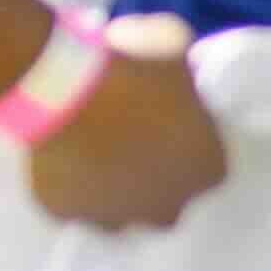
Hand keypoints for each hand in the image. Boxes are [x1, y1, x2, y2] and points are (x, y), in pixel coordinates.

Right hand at [23, 16, 225, 231]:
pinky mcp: (65, 214)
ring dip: (112, 193)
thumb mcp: (178, 53)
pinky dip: (67, 187)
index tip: (170, 128)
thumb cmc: (134, 69)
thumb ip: (188, 74)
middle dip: (154, 180)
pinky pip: (70, 206)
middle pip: (167, 202)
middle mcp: (167, 207)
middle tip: (132, 144)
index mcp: (208, 171)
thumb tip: (183, 71)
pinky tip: (63, 160)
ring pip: (118, 214)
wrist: (65, 85)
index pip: (207, 169)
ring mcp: (114, 218)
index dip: (188, 148)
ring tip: (95, 157)